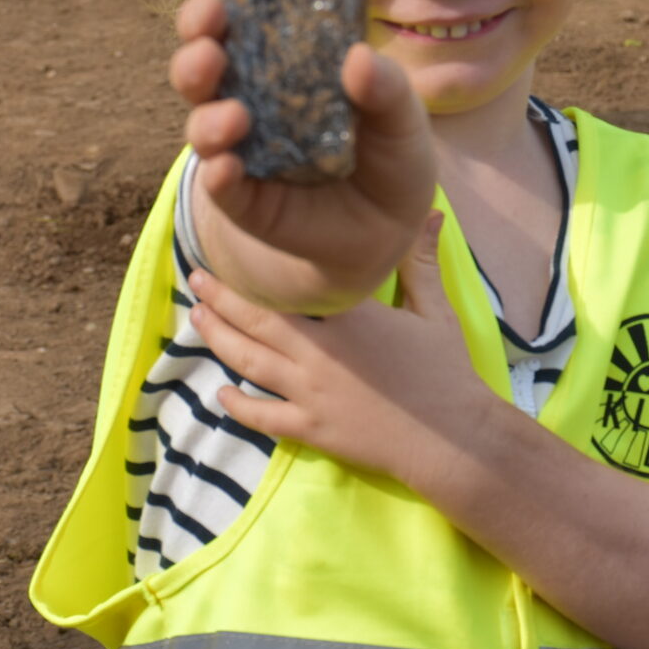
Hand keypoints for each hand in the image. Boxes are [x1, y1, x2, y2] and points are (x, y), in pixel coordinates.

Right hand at [169, 0, 436, 309]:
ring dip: (209, 118)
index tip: (218, 2)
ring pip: (203, 125)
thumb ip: (388, 86)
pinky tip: (228, 167)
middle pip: (200, 69)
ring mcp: (242, 151)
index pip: (233, 27)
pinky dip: (219, 174)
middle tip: (210, 50)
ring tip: (235, 118)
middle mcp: (249, 100)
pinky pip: (220, 185)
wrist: (392, 226)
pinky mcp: (245, 199)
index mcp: (281, 65)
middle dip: (195, 56)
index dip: (212, 12)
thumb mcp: (403, 116)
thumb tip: (359, 54)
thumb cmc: (392, 153)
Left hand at [186, 211, 492, 489]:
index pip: (293, 284)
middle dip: (222, 296)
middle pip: (258, 320)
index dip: (260, 267)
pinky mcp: (311, 429)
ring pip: (250, 361)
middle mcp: (320, 352)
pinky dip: (237, 404)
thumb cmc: (447, 371)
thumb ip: (422, 261)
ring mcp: (310, 393)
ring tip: (196, 318)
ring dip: (219, 338)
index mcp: (350, 317)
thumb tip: (431, 210)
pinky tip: (220, 392)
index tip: (237, 247)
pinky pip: (263, 415)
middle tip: (196, 277)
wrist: (452, 438)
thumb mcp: (436, 311)